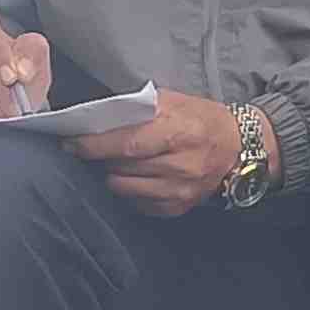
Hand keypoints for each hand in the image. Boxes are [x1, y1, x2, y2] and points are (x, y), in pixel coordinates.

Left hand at [72, 88, 245, 217]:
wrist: (238, 148)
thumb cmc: (202, 119)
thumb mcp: (175, 102)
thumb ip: (139, 109)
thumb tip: (99, 117)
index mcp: (179, 132)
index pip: (127, 144)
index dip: (94, 145)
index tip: (71, 143)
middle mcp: (181, 165)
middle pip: (122, 167)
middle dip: (99, 158)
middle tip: (89, 149)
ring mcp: (180, 190)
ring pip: (124, 188)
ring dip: (113, 174)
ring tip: (116, 161)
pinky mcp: (178, 207)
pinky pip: (138, 203)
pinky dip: (129, 190)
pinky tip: (136, 176)